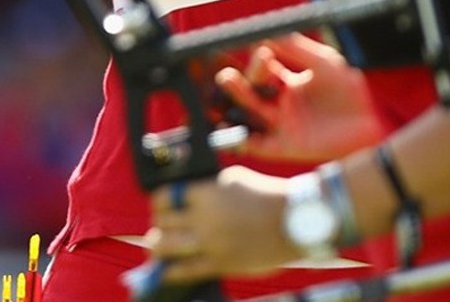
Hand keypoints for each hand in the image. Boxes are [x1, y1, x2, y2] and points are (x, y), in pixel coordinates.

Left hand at [147, 168, 299, 281]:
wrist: (294, 220)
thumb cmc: (265, 195)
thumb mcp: (231, 178)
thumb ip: (206, 187)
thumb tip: (186, 195)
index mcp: (204, 193)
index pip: (164, 197)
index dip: (158, 203)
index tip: (160, 206)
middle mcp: (204, 218)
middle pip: (162, 223)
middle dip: (157, 225)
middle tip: (159, 227)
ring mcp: (211, 242)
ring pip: (168, 247)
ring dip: (157, 247)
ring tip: (155, 247)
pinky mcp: (222, 263)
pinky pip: (188, 270)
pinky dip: (172, 272)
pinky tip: (166, 271)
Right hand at [216, 34, 383, 162]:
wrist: (372, 121)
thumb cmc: (351, 89)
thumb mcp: (323, 61)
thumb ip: (295, 47)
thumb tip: (264, 33)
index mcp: (289, 83)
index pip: (263, 70)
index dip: (259, 62)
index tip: (263, 53)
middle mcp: (281, 104)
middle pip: (249, 91)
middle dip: (235, 81)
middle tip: (227, 73)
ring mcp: (282, 126)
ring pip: (249, 113)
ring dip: (235, 99)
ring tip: (228, 82)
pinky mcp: (285, 146)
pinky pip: (256, 145)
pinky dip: (239, 139)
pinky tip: (227, 128)